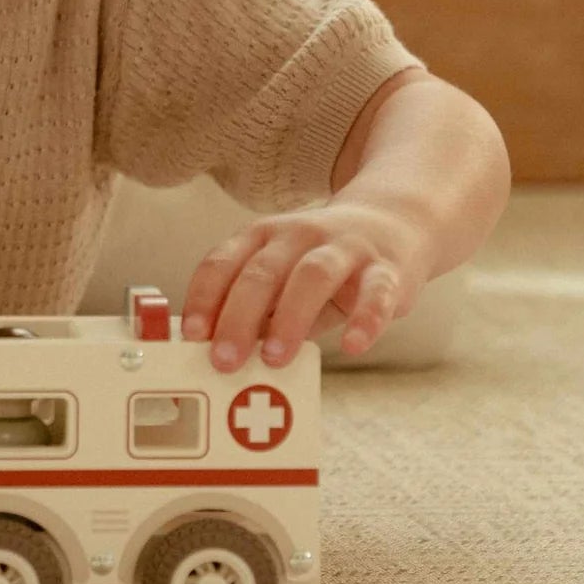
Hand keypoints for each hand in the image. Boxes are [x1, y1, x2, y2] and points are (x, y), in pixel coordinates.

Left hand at [179, 200, 430, 372]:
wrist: (393, 224)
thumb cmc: (320, 267)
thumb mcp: (280, 278)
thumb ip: (256, 311)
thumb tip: (221, 354)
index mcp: (262, 237)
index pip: (222, 261)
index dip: (204, 297)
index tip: (191, 335)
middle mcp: (298, 236)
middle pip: (262, 271)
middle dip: (238, 316)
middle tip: (224, 360)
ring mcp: (344, 249)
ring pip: (312, 275)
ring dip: (290, 317)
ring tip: (275, 358)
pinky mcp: (386, 269)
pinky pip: (376, 292)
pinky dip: (364, 320)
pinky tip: (352, 346)